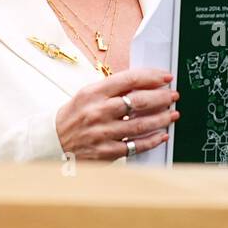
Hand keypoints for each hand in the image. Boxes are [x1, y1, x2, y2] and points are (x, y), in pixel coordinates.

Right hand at [55, 68, 179, 160]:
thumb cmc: (75, 115)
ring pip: (140, 125)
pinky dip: (151, 141)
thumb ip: (113, 88)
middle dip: (161, 97)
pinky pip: (135, 146)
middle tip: (173, 95)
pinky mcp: (106, 151)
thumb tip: (144, 82)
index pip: (129, 79)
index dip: (152, 76)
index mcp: (94, 93)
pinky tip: (162, 135)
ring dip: (161, 119)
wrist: (53, 140)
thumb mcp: (88, 94)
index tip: (166, 76)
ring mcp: (102, 133)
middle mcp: (98, 112)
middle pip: (138, 102)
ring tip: (173, 114)